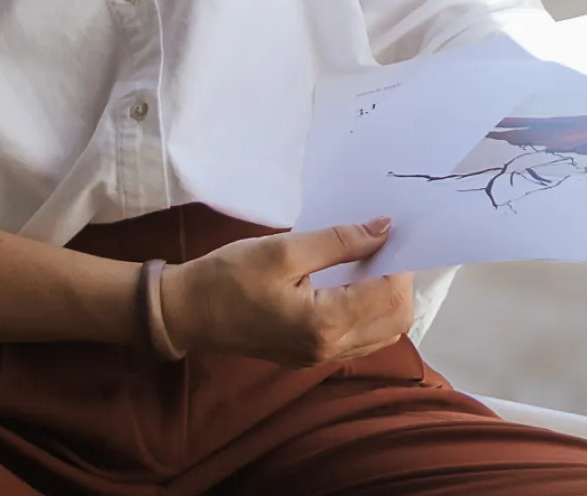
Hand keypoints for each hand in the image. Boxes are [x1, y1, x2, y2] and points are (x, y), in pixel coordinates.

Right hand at [161, 218, 415, 366]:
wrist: (185, 312)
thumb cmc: (229, 277)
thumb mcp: (283, 250)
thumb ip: (339, 241)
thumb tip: (384, 229)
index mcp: (324, 324)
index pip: (391, 297)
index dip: (401, 263)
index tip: (390, 234)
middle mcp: (329, 349)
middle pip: (396, 321)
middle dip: (400, 282)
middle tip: (381, 247)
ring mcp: (320, 358)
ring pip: (383, 333)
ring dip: (387, 298)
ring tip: (368, 262)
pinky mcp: (311, 356)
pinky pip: (361, 339)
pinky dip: (369, 312)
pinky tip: (352, 283)